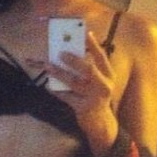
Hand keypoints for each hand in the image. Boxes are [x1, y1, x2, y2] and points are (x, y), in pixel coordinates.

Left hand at [45, 31, 118, 156]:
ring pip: (74, 83)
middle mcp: (104, 86)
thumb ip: (90, 69)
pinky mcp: (83, 108)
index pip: (101, 57)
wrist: (100, 124)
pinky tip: (49, 86)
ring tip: (47, 66)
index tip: (85, 33)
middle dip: (74, 61)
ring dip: (59, 73)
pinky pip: (66, 96)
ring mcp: (94, 98)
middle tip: (61, 53)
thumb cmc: (95, 98)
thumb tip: (70, 50)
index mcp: (108, 76)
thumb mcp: (98, 83)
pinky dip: (57, 90)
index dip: (93, 45)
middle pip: (88, 70)